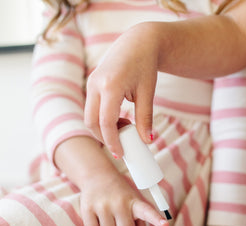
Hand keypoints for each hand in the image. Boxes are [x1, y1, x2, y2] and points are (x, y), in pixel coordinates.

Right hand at [80, 169, 167, 225]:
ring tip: (108, 217)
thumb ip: (140, 225)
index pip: (147, 212)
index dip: (156, 219)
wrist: (97, 176)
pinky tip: (97, 218)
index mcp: (135, 203)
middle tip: (120, 220)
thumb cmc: (121, 196)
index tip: (165, 224)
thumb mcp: (134, 206)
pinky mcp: (87, 208)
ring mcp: (103, 205)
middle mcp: (120, 203)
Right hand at [85, 23, 158, 156]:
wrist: (138, 43)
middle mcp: (95, 84)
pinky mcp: (92, 84)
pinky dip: (103, 120)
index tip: (121, 155)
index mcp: (110, 86)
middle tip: (122, 147)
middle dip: (104, 138)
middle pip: (91, 122)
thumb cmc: (145, 65)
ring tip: (126, 128)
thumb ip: (146, 118)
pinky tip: (121, 120)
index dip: (112, 142)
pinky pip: (93, 109)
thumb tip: (147, 141)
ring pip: (90, 116)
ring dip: (104, 129)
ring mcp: (91, 83)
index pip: (105, 122)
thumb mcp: (148, 93)